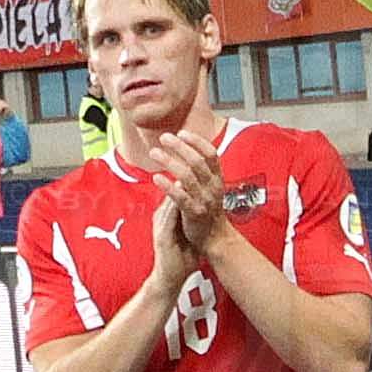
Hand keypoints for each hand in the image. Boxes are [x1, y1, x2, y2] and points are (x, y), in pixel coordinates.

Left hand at [150, 129, 232, 252]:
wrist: (215, 239)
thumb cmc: (209, 212)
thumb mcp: (210, 188)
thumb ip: (202, 173)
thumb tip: (188, 152)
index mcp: (217, 179)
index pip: (211, 154)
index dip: (197, 141)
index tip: (182, 132)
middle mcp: (213, 187)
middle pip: (197, 161)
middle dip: (180, 147)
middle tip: (164, 138)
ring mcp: (204, 200)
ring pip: (187, 176)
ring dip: (169, 161)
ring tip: (154, 153)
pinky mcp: (194, 213)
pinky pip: (180, 197)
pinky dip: (167, 186)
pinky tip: (156, 178)